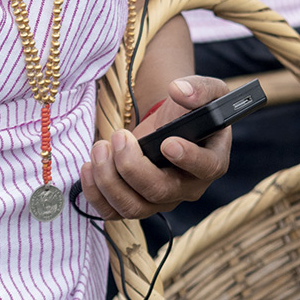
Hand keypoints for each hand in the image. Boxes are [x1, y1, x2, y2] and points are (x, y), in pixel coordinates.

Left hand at [78, 75, 231, 220]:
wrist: (169, 122)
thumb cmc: (191, 108)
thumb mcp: (206, 91)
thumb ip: (199, 88)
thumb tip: (179, 90)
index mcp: (211, 160)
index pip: (206, 168)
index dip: (188, 158)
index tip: (167, 142)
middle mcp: (187, 187)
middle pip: (160, 192)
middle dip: (132, 165)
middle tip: (119, 136)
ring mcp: (160, 199)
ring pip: (134, 207)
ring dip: (109, 179)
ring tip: (100, 147)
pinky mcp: (136, 201)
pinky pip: (113, 212)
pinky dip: (95, 193)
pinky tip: (88, 166)